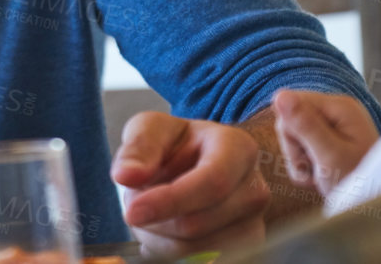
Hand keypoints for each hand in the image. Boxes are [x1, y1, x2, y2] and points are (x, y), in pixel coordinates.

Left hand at [111, 112, 269, 255]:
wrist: (200, 163)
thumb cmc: (177, 144)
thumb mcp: (152, 129)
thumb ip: (138, 147)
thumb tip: (126, 175)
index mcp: (238, 149)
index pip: (212, 183)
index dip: (170, 201)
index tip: (132, 211)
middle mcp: (254, 189)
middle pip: (197, 224)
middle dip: (153, 220)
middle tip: (135, 202)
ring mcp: (254, 224)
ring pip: (195, 252)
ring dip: (158, 238)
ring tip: (152, 214)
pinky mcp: (246, 251)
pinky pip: (200, 263)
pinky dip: (169, 253)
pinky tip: (164, 232)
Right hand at [270, 90, 379, 193]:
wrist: (373, 207)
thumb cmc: (359, 184)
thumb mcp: (330, 156)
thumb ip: (305, 125)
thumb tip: (280, 95)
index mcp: (340, 106)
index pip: (291, 102)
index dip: (291, 132)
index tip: (311, 154)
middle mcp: (336, 111)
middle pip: (291, 120)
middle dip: (297, 150)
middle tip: (317, 169)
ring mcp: (333, 126)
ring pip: (293, 138)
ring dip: (301, 163)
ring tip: (321, 177)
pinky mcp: (328, 141)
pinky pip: (301, 149)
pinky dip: (306, 168)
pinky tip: (321, 179)